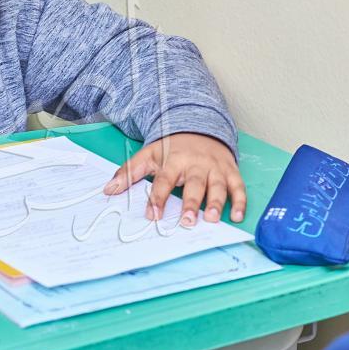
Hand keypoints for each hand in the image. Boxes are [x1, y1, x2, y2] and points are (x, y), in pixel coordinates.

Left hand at [103, 133, 245, 225]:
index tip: (152, 215)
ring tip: (212, 219)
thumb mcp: (148, 155)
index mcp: (173, 160)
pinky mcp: (231, 171)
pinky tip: (238, 216)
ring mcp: (215, 168)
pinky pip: (238, 186)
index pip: (164, 180)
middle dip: (190, 203)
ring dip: (216, 203)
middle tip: (187, 222)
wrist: (199, 128)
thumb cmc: (172, 148)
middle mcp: (196, 164)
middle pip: (193, 184)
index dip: (158, 197)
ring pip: (217, 186)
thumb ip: (129, 172)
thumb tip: (108, 190)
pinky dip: (240, 201)